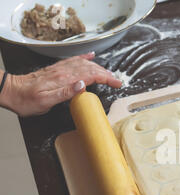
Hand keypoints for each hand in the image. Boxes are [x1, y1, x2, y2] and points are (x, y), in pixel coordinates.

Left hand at [1, 52, 121, 116]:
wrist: (11, 91)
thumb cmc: (27, 100)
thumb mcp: (45, 101)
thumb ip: (65, 93)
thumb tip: (83, 85)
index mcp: (63, 80)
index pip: (90, 75)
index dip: (106, 78)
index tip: (116, 83)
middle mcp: (63, 72)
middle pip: (90, 68)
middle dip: (106, 73)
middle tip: (117, 81)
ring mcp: (60, 69)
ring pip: (84, 64)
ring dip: (99, 67)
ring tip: (109, 73)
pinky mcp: (57, 70)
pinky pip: (74, 61)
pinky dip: (85, 58)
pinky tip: (91, 56)